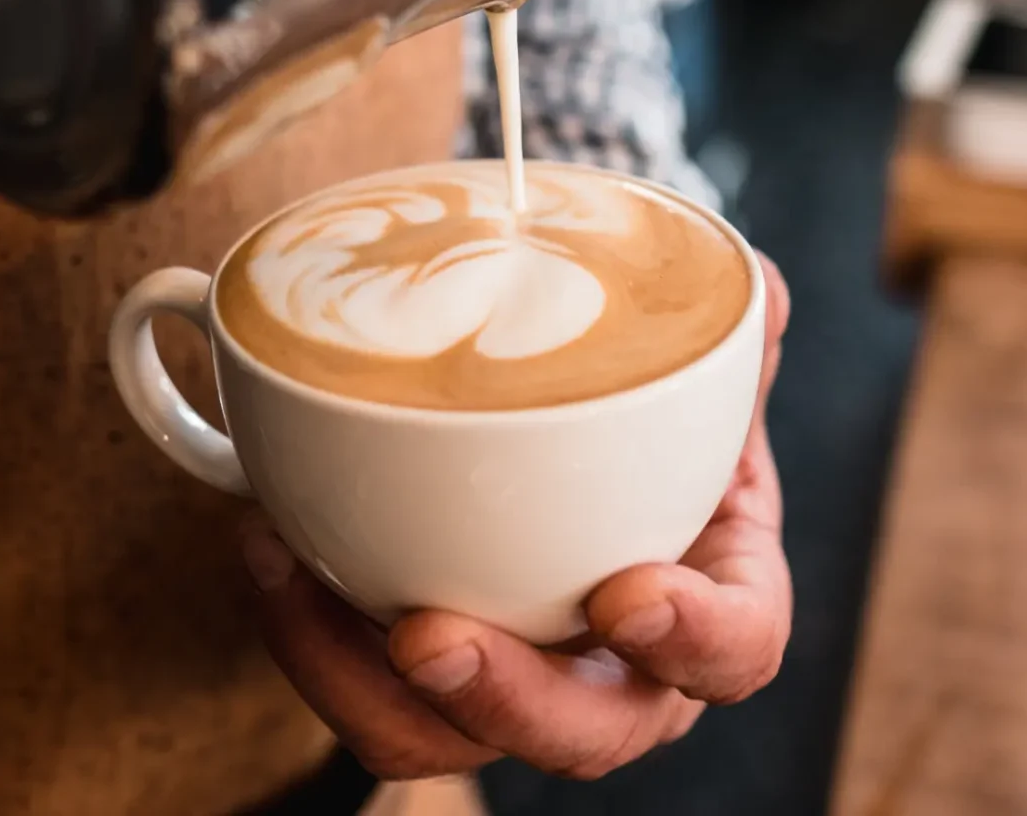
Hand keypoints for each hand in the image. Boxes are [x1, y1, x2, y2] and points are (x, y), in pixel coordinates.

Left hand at [240, 254, 791, 780]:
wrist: (590, 445)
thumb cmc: (652, 419)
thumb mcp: (695, 371)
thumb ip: (725, 335)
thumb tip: (755, 288)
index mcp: (711, 590)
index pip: (736, 648)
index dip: (691, 642)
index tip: (623, 594)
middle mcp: (621, 664)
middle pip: (585, 734)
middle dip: (506, 700)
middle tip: (426, 633)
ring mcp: (520, 673)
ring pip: (453, 738)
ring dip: (365, 681)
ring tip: (295, 570)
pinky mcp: (429, 665)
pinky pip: (371, 692)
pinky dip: (314, 636)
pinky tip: (271, 545)